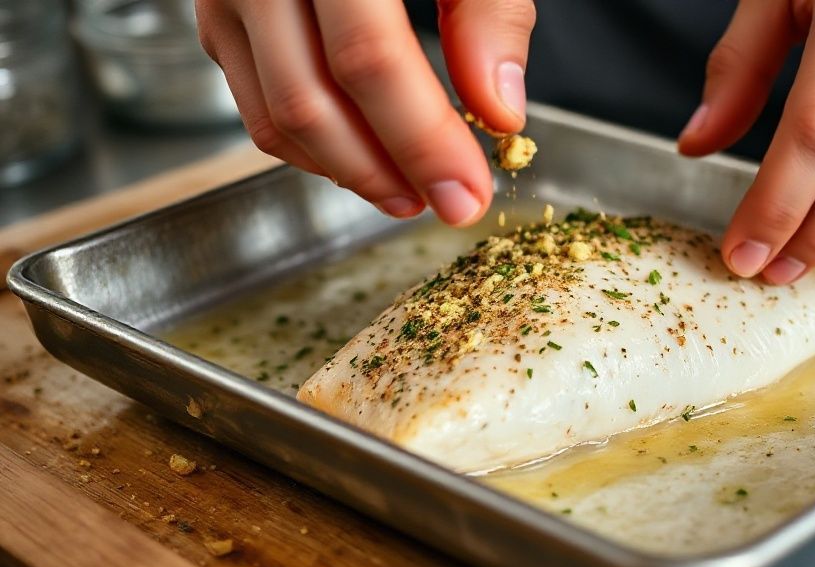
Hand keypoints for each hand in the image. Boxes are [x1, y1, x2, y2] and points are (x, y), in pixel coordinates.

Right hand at [195, 0, 534, 225]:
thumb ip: (489, 12)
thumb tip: (498, 112)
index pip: (369, 59)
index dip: (422, 141)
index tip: (468, 194)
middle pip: (308, 102)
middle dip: (383, 173)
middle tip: (444, 203)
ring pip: (272, 116)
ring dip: (346, 171)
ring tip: (410, 189)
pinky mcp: (219, 15)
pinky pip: (255, 102)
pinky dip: (312, 145)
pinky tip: (364, 155)